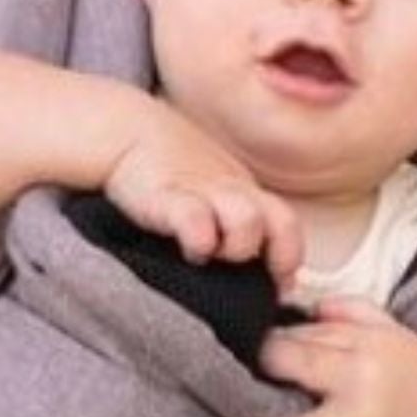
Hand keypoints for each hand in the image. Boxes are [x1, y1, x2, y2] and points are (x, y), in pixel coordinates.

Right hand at [102, 107, 305, 284]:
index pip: (288, 227)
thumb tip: (249, 271)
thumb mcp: (211, 195)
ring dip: (238, 247)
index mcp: (246, 195)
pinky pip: (195, 220)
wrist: (128, 132)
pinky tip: (191, 251)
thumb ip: (231, 225)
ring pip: (248, 222)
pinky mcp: (169, 197)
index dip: (289, 259)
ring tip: (213, 256)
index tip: (278, 284)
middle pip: (284, 224)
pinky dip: (200, 240)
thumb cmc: (170, 173)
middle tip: (253, 272)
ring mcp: (204, 192)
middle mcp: (234, 193)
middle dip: (278, 256)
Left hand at [239, 297, 416, 416]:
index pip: (303, 337)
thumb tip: (304, 306)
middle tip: (234, 385)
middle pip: (292, 369)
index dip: (267, 344)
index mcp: (367, 345)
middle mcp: (359, 383)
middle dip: (257, 379)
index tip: (247, 349)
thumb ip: (351, 310)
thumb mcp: (395, 333)